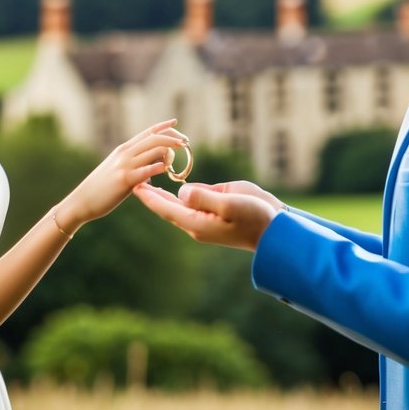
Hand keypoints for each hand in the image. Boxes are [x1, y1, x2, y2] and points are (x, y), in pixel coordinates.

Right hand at [61, 119, 186, 228]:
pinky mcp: (125, 180)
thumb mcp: (118, 170)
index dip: (163, 126)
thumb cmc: (102, 188)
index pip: (147, 133)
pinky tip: (167, 168)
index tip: (175, 123)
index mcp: (123, 150)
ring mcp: (125, 165)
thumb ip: (136, 166)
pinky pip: (146, 170)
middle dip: (172, 138)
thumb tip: (152, 169)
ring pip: (153, 150)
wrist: (82, 201)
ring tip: (177, 157)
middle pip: (154, 138)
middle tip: (185, 142)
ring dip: (169, 151)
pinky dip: (159, 166)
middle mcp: (125, 153)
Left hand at [132, 181, 276, 251]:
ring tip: (148, 180)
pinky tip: (175, 186)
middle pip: (167, 207)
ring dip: (163, 193)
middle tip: (133, 180)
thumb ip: (204, 197)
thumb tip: (181, 191)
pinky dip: (181, 193)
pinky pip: (194, 200)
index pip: (166, 208)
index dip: (149, 197)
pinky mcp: (217, 210)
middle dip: (150, 194)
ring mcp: (207, 216)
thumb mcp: (230, 204)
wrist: (275, 229)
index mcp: (197, 222)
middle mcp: (198, 221)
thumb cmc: (255, 217)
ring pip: (179, 204)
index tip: (133, 185)